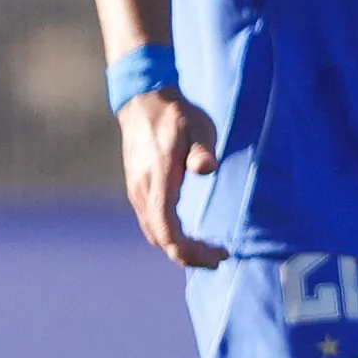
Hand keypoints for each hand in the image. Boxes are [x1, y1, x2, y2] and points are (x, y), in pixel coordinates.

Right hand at [117, 88, 226, 266]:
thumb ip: (201, 149)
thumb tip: (206, 168)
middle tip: (219, 256)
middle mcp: (143, 192)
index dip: (191, 251)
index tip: (218, 255)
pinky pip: (152, 224)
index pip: (168, 231)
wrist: (143, 101)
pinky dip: (170, 236)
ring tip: (208, 250)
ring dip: (179, 247)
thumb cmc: (175, 114)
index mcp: (158, 181)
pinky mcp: (139, 189)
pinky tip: (189, 234)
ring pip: (155, 234)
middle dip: (190, 255)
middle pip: (161, 240)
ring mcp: (138, 192)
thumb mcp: (197, 126)